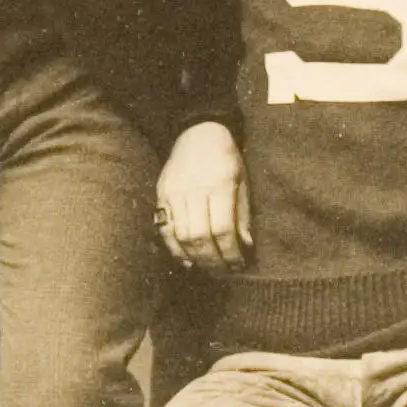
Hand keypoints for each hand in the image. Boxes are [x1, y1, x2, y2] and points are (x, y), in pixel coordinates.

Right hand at [156, 121, 250, 269]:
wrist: (197, 133)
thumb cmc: (226, 159)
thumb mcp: (243, 181)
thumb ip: (243, 213)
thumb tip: (246, 245)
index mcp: (220, 186)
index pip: (223, 229)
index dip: (230, 252)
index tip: (238, 265)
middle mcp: (194, 191)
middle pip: (200, 236)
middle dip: (213, 260)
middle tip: (223, 273)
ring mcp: (174, 194)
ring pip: (181, 236)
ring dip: (195, 258)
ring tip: (209, 269)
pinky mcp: (161, 196)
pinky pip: (164, 229)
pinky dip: (174, 249)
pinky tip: (187, 261)